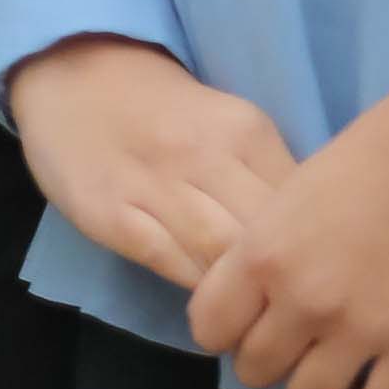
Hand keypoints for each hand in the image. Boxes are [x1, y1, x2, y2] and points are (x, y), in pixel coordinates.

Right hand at [8, 35, 303, 290]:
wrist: (72, 73)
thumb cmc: (161, 108)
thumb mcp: (228, 124)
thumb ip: (267, 174)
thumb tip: (314, 240)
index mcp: (245, 130)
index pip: (304, 205)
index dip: (316, 247)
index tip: (316, 272)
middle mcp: (205, 154)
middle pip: (268, 235)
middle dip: (284, 278)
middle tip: (291, 307)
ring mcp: (154, 185)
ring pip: (222, 256)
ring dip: (243, 294)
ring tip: (254, 315)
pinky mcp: (111, 214)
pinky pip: (170, 263)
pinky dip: (197, 290)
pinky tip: (210, 301)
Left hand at [185, 88, 388, 388]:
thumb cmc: (374, 155)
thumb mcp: (294, 194)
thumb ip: (269, 249)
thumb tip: (258, 296)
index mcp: (262, 254)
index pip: (208, 328)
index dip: (226, 328)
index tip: (249, 319)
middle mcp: (302, 300)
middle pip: (255, 370)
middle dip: (270, 358)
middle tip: (296, 340)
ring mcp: (361, 329)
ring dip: (315, 386)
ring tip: (333, 364)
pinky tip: (372, 380)